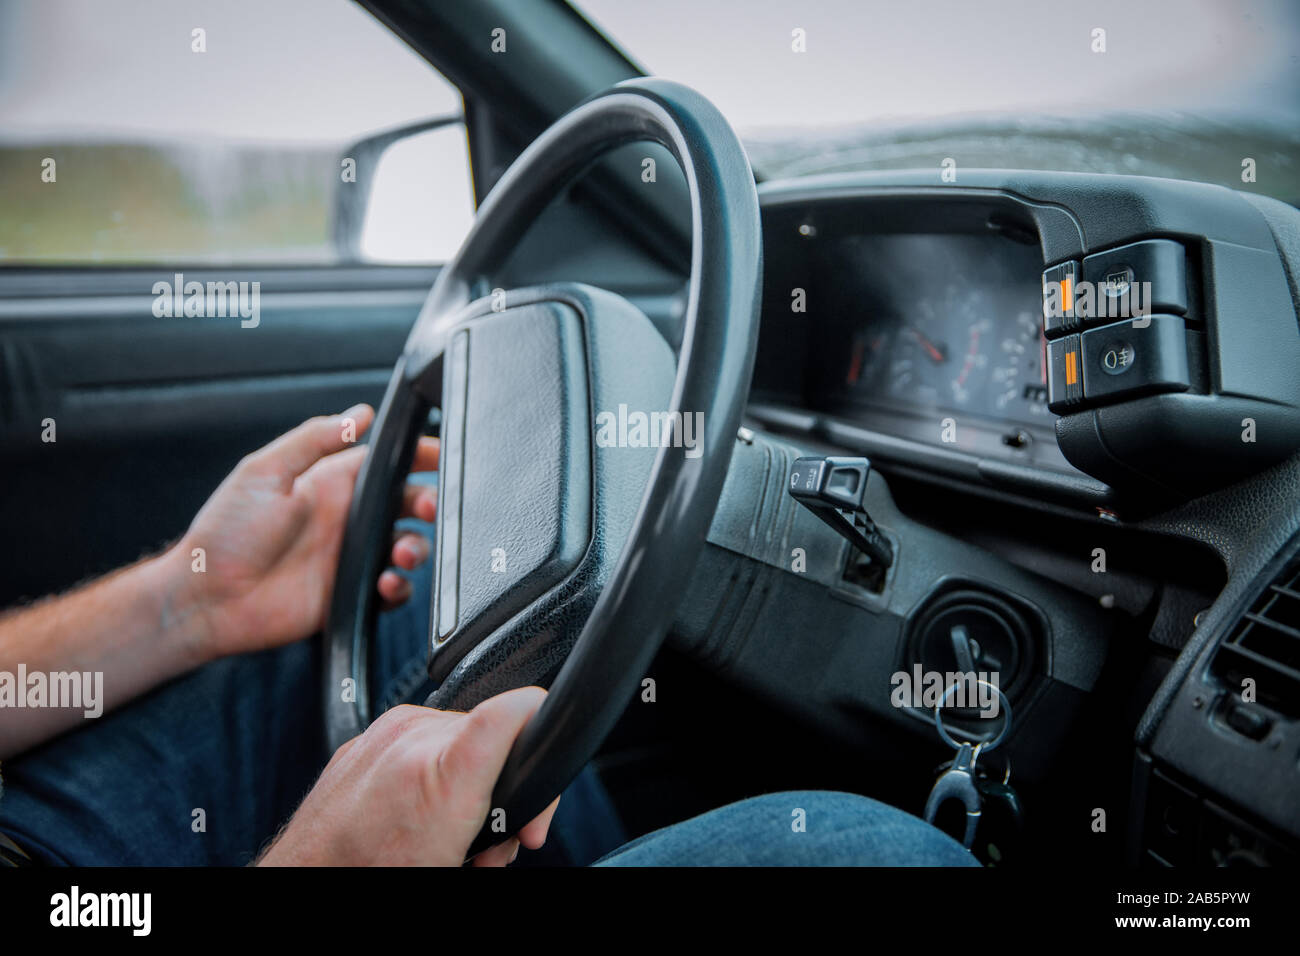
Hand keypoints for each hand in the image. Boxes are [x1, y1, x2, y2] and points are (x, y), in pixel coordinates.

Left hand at [170, 404, 439, 661]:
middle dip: (429, 502)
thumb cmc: (225, 533)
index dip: (419, 456)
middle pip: (409, 503)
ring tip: (402, 552)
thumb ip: (314, 440)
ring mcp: (351, 558)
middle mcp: (347, 519)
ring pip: (408, 546)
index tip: (443, 454)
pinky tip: (386, 583)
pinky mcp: (351, 595)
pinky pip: (393, 591)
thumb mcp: (264, 471)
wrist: (207, 598)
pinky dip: (400, 588)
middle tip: (429, 506)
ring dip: (417, 547)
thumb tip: (360, 413)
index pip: (387, 462)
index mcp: (330, 484)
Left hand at [258, 688, 559, 865]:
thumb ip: (506, 818)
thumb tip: (532, 809)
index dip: (546, 714)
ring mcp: (385, 732)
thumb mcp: (462, 856)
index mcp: (444, 774)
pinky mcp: (366, 736)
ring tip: (452, 828)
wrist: (313, 879)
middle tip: (491, 834)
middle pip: (496, 731)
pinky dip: (433, 766)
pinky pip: (422, 736)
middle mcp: (414, 739)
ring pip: (460, 733)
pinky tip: (423, 809)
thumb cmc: (379, 873)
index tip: (553, 737)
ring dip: (469, 775)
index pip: (516, 707)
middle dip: (506, 779)